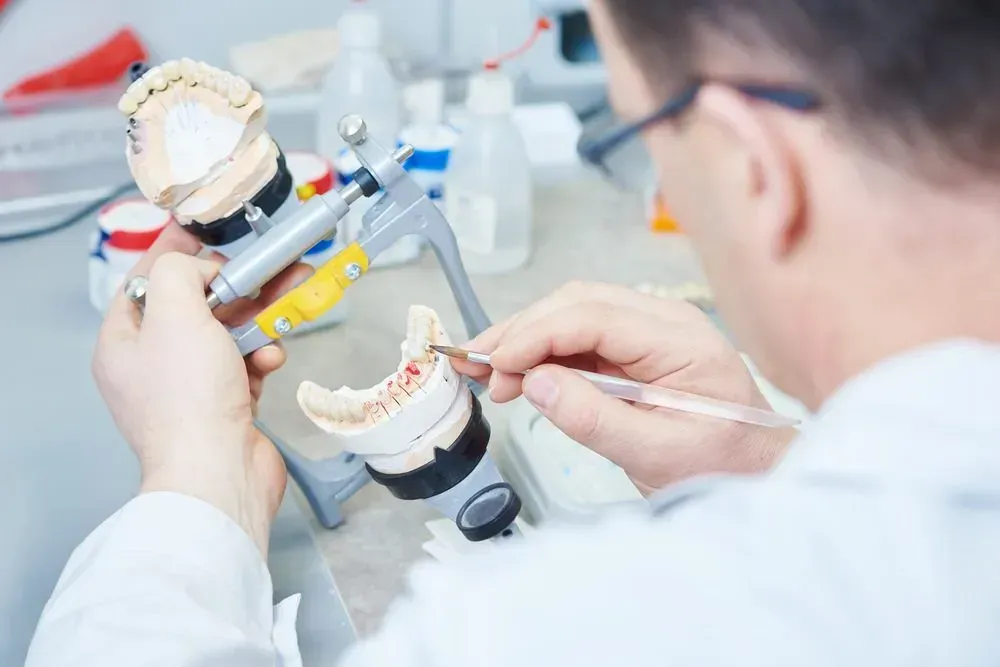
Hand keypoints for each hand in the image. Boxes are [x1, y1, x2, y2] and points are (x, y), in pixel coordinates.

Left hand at [92, 223, 310, 554]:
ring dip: (259, 320)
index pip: (144, 281)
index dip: (173, 252)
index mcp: (124, 342)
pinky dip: (263, 356)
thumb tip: (200, 269)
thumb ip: (179, 273)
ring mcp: (190, 388)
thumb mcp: (174, 313)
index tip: (200, 228)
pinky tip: (272, 357)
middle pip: (197, 306)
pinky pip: (246, 365)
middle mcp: (153, 364)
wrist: (219, 472)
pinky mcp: (225, 406)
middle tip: (268, 264)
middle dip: (237, 285)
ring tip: (288, 304)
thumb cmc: (188, 399)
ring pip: (228, 335)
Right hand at [454, 282, 795, 494]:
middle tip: (476, 365)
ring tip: (487, 373)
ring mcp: (652, 331)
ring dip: (527, 338)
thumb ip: (593, 418)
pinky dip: (545, 352)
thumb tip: (535, 382)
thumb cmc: (720, 466)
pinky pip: (582, 337)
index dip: (536, 335)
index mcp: (681, 341)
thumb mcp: (655, 454)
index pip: (593, 316)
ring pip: (574, 313)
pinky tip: (519, 376)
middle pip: (578, 303)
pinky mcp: (638, 348)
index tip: (496, 364)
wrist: (757, 472)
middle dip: (521, 331)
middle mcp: (666, 322)